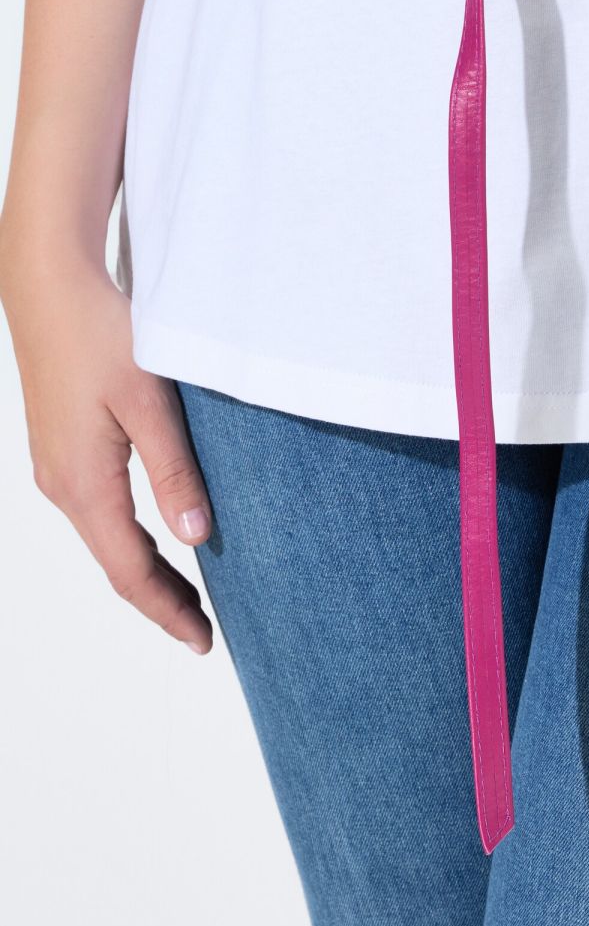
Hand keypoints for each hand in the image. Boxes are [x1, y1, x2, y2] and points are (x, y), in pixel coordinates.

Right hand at [0, 239, 213, 651]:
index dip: (168, 609)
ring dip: (146, 566)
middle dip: (160, 598)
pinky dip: (130, 533)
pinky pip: (98, 507)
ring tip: (190, 591)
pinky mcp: (62, 444)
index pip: (129, 570)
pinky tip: (159, 529)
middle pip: (116, 561)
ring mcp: (57, 465)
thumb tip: (197, 536)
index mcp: (83, 483)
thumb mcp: (150, 401)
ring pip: (106, 535)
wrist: (47, 284)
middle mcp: (62, 484)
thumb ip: (174, 470)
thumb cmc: (100, 334)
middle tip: (204, 629)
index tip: (204, 642)